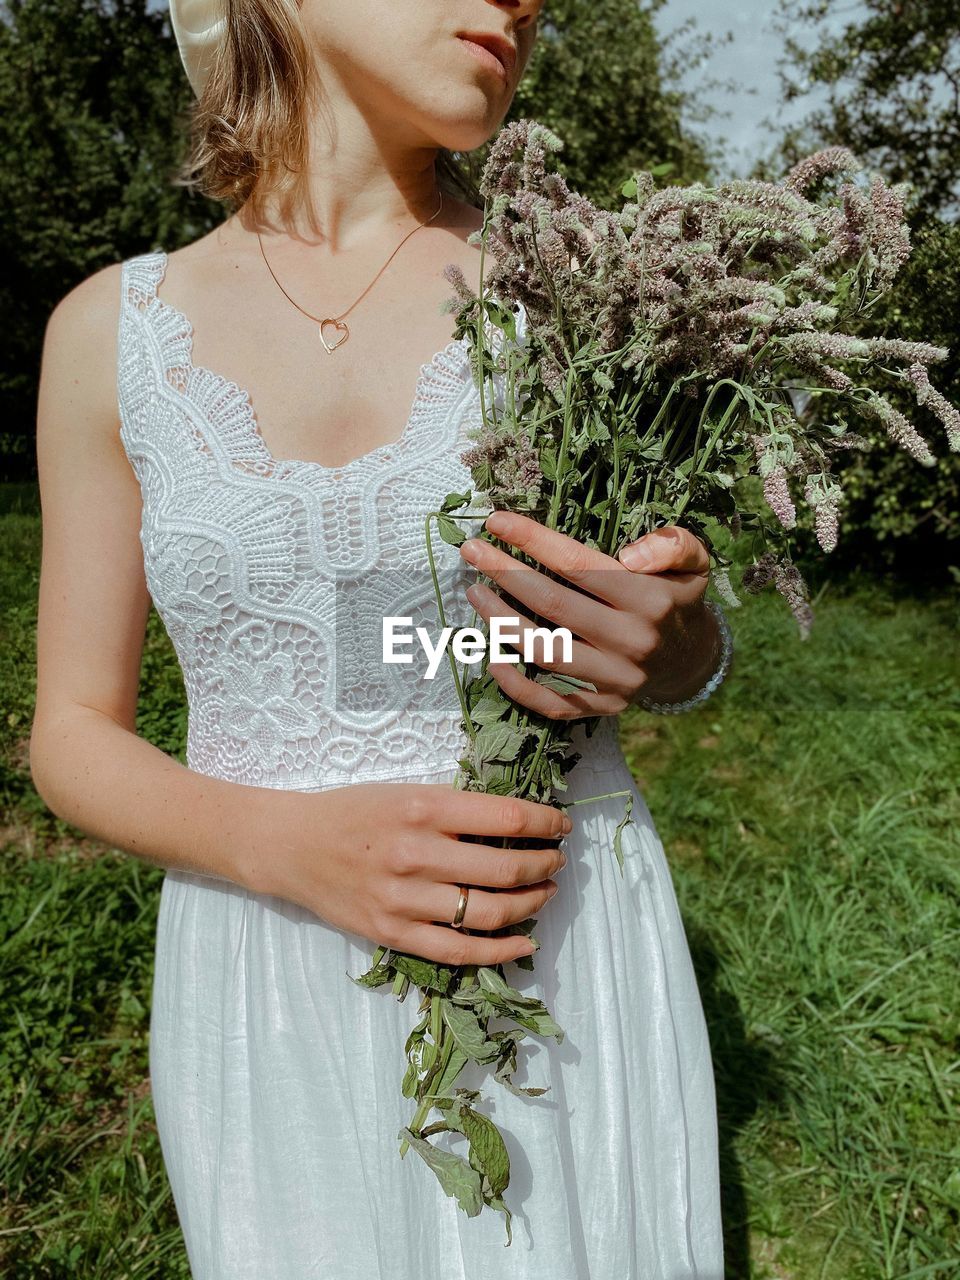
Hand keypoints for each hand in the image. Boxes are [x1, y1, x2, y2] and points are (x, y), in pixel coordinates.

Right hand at [252, 783, 570, 966]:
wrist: (293, 846)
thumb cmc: (356, 811)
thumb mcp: (408, 792)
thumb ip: (457, 808)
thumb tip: (521, 821)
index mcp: (424, 808)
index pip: (506, 817)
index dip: (546, 822)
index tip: (561, 825)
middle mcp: (416, 853)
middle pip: (506, 867)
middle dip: (544, 864)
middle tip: (557, 861)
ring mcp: (404, 898)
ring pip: (488, 912)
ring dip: (530, 904)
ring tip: (544, 893)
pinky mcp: (393, 933)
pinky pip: (458, 951)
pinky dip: (500, 950)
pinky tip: (523, 941)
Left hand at [458, 510, 717, 719]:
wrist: (692, 660)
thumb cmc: (677, 599)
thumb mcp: (693, 562)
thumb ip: (673, 546)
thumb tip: (630, 554)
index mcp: (650, 600)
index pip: (579, 565)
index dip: (533, 540)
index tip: (496, 521)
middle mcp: (632, 642)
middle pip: (553, 605)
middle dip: (505, 573)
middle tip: (471, 551)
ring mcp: (616, 680)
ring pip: (546, 652)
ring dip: (502, 621)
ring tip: (475, 593)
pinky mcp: (603, 706)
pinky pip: (551, 703)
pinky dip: (516, 686)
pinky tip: (491, 657)